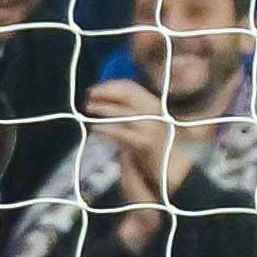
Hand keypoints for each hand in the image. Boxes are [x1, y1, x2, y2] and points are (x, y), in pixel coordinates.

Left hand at [85, 80, 187, 203]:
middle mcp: (156, 113)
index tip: (93, 90)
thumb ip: (127, 110)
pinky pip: (121, 133)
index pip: (131, 87)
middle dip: (105, 93)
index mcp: (155, 105)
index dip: (109, 86)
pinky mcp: (145, 143)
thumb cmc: (150, 145)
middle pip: (128, 94)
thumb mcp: (141, 122)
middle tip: (89, 96)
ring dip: (103, 108)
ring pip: (124, 112)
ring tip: (89, 109)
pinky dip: (106, 129)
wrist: (167, 170)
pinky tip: (96, 129)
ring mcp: (152, 127)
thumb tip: (102, 98)